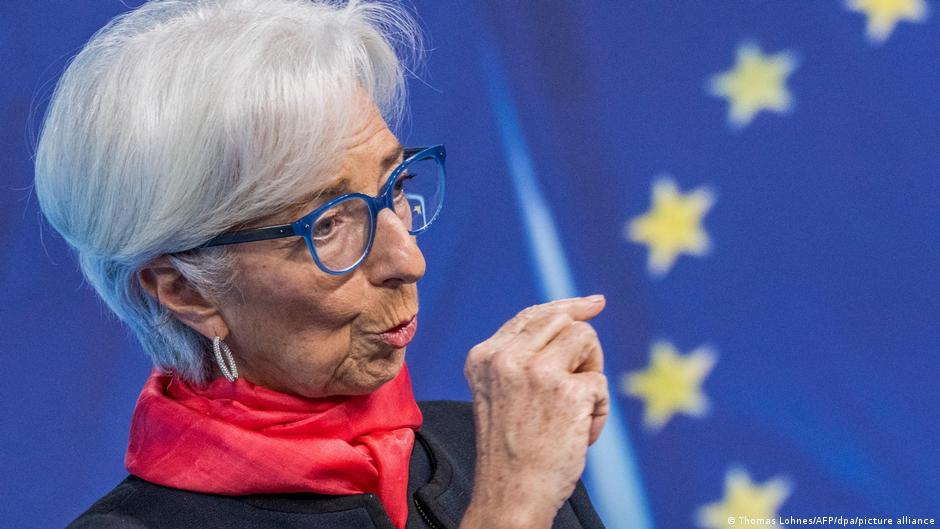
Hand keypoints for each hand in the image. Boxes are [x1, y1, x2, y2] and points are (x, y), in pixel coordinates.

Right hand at [460, 296, 608, 528]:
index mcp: (484, 357)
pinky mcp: (566, 390)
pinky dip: (600, 411)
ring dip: (592, 375)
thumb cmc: (512, 455)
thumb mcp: (500, 394)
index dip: (568, 307)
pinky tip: (580, 435)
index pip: (532, 315)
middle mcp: (505, 357)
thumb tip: (574, 320)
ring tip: (577, 414)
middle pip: (564, 320)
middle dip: (583, 349)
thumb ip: (522, 359)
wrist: (511, 497)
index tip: (595, 303)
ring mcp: (535, 371)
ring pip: (585, 339)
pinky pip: (600, 381)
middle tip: (580, 388)